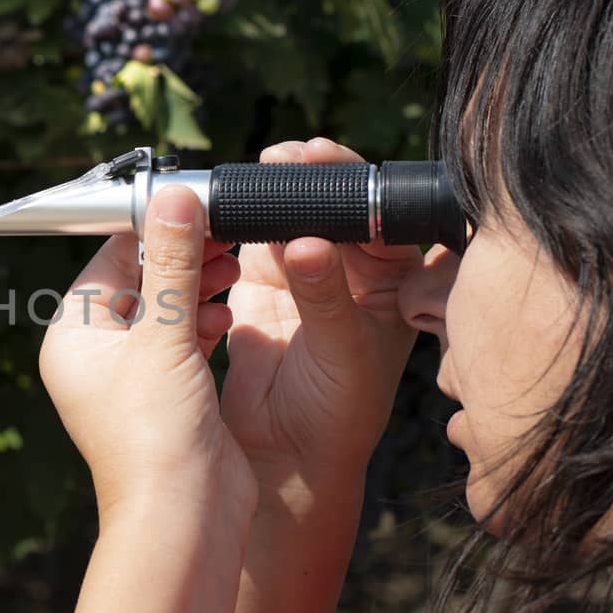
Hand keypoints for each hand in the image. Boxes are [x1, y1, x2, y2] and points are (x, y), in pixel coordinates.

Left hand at [38, 184, 257, 529]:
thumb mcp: (165, 337)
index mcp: (72, 337)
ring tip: (232, 270)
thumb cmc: (156, 436)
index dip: (153, 228)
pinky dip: (204, 323)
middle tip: (224, 233)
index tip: (194, 202)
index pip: (108, 258)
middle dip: (182, 257)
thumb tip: (172, 198)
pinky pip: (181, 341)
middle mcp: (93, 356)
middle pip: (138, 281)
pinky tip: (229, 316)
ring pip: (164, 310)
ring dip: (197, 287)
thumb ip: (173, 263)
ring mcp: (128, 378)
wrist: (182, 521)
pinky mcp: (163, 396)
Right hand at [219, 138, 421, 508]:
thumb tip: (308, 241)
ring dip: (265, 193)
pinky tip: (221, 214)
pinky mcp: (256, 281)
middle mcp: (349, 265)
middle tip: (280, 157)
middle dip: (305, 174)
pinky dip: (231, 223)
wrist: (287, 455)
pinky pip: (243, 239)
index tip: (322, 157)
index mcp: (391, 276)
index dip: (352, 179)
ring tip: (248, 178)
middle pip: (329, 201)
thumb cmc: (339, 413)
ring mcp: (300, 270)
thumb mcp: (343, 353)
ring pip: (285, 212)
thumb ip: (326, 297)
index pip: (377, 211)